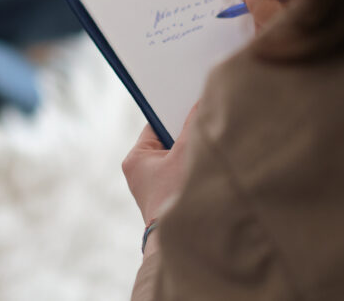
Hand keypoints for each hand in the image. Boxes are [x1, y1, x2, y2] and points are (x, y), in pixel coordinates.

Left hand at [122, 108, 196, 229]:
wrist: (179, 245)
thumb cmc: (176, 200)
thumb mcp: (186, 155)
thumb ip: (194, 126)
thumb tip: (203, 103)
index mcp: (136, 158)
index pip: (156, 122)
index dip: (173, 110)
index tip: (190, 99)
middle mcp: (141, 171)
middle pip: (168, 139)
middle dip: (186, 132)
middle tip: (204, 120)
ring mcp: (155, 186)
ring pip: (177, 157)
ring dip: (192, 152)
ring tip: (208, 146)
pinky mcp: (169, 198)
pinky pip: (182, 173)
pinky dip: (194, 168)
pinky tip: (208, 167)